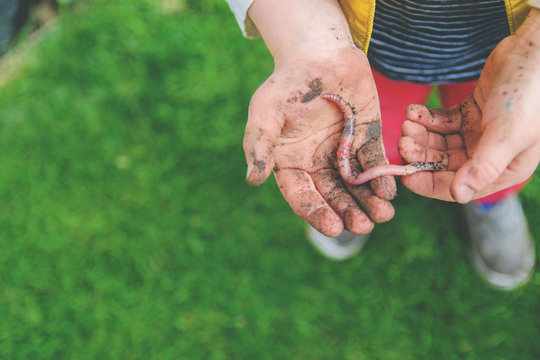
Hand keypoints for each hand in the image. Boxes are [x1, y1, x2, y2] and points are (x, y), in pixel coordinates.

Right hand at [244, 46, 396, 235]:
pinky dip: (381, 179)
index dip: (317, 212)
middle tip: (363, 226)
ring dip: (368, 202)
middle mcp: (317, 163)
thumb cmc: (288, 82)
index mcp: (291, 163)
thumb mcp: (266, 111)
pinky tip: (389, 193)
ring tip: (382, 216)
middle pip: (333, 196)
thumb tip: (253, 180)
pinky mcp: (366, 139)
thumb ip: (260, 144)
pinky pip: (374, 163)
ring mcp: (343, 153)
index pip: (303, 195)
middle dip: (348, 212)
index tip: (333, 227)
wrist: (319, 53)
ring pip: (356, 186)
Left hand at [398, 9, 539, 202]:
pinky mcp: (472, 112)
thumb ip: (483, 167)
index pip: (461, 186)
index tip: (406, 176)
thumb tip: (458, 196)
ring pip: (440, 142)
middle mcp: (491, 154)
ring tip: (407, 123)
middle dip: (422, 154)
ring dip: (421, 135)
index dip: (431, 183)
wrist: (533, 50)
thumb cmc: (529, 93)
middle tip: (403, 141)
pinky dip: (427, 118)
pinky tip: (414, 111)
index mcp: (506, 169)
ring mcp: (480, 133)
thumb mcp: (508, 134)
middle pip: (445, 164)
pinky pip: (442, 121)